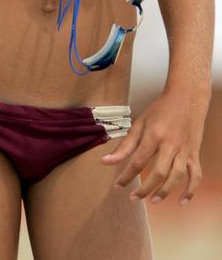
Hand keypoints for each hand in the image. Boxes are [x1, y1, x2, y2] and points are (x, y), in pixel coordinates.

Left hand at [101, 90, 205, 204]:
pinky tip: (182, 201)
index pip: (138, 161)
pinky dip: (190, 190)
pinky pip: (195, 176)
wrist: (186, 98)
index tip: (117, 186)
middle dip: (145, 189)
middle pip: (158, 172)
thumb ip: (125, 145)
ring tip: (153, 201)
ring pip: (176, 176)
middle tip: (134, 198)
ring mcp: (184, 150)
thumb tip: (106, 161)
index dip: (126, 176)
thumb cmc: (160, 110)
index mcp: (154, 135)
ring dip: (164, 192)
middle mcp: (170, 144)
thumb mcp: (140, 123)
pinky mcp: (195, 154)